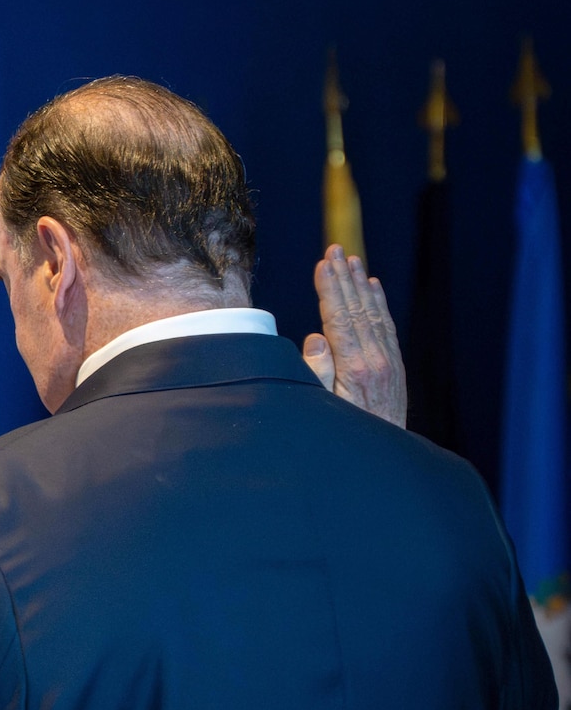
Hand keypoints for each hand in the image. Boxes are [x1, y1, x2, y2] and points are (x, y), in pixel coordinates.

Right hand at [302, 246, 406, 426]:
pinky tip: (373, 288)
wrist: (383, 459)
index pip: (340, 318)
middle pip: (358, 309)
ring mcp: (388, 363)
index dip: (330, 289)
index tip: (322, 264)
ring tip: (352, 260)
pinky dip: (379, 304)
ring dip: (362, 285)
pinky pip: (387, 327)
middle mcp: (376, 360)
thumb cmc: (342, 435)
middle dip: (344, 277)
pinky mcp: (394, 368)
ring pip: (374, 314)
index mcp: (354, 368)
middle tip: (335, 250)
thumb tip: (316, 337)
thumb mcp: (321, 408)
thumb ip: (317, 373)